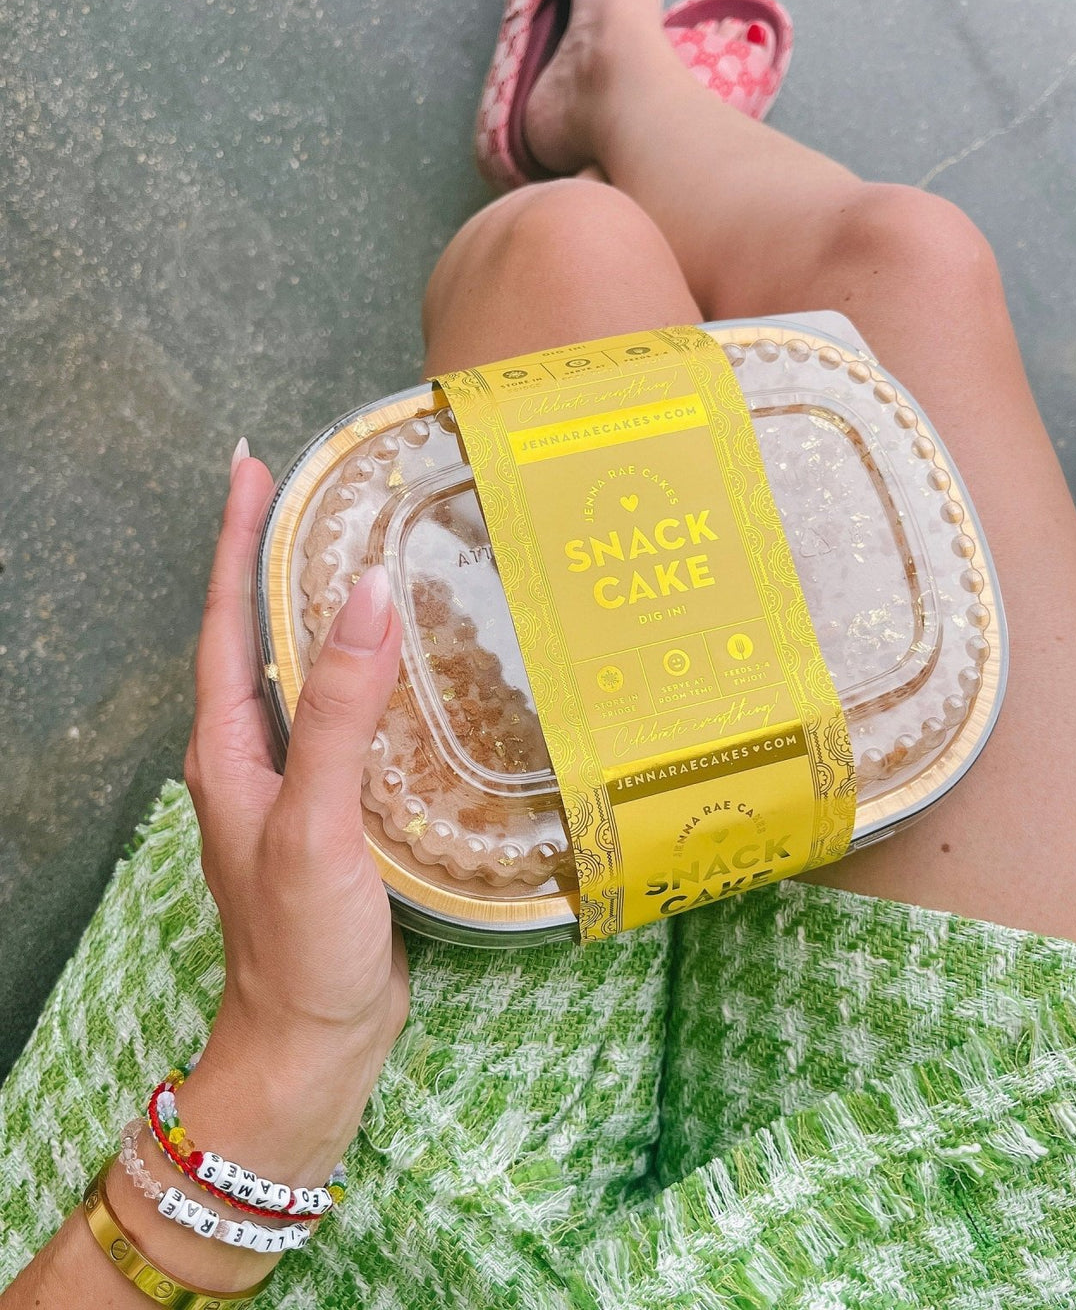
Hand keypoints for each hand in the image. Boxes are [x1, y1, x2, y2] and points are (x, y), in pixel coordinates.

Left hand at [179, 445, 408, 1186]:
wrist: (316, 1040)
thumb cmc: (300, 940)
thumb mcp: (314, 818)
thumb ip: (336, 710)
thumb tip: (367, 593)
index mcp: (229, 747)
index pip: (227, 618)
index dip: (236, 539)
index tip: (252, 467)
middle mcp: (254, 754)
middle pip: (263, 634)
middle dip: (283, 560)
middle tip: (330, 496)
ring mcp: (296, 782)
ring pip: (310, 675)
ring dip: (331, 614)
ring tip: (377, 557)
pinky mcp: (340, 808)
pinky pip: (351, 720)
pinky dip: (376, 677)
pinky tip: (417, 667)